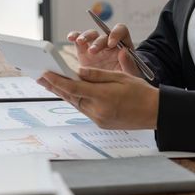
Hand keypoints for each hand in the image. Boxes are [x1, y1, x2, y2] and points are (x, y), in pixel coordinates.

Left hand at [37, 66, 158, 129]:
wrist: (155, 112)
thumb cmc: (140, 91)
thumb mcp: (119, 77)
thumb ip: (96, 75)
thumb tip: (77, 71)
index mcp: (103, 97)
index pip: (73, 88)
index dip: (57, 81)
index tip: (45, 73)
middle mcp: (98, 111)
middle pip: (70, 97)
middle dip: (54, 86)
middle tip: (39, 78)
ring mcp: (99, 119)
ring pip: (76, 104)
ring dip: (63, 93)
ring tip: (49, 83)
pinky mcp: (101, 123)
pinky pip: (84, 109)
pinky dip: (75, 99)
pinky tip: (68, 92)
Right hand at [67, 24, 140, 76]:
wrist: (113, 88)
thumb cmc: (125, 77)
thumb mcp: (131, 73)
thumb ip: (129, 63)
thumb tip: (123, 51)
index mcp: (122, 44)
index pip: (120, 31)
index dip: (116, 34)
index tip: (112, 43)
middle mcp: (108, 43)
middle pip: (103, 36)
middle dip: (97, 42)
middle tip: (93, 51)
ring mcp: (95, 46)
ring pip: (90, 35)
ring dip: (85, 37)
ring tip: (80, 42)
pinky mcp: (83, 52)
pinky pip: (78, 40)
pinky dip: (74, 36)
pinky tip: (71, 38)